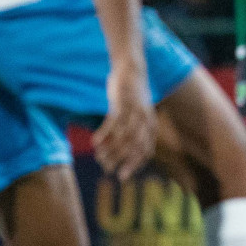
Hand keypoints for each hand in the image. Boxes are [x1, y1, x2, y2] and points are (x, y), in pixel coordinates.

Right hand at [94, 64, 156, 181]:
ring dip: (110, 150)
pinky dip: (104, 134)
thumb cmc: (131, 95)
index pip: (145, 152)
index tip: (122, 177)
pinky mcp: (123, 103)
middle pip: (134, 147)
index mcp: (150, 126)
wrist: (132, 68)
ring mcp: (135, 111)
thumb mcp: (133, 115)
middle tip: (107, 170)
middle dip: (121, 161)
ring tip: (98, 157)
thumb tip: (111, 151)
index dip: (133, 165)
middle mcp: (145, 120)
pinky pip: (113, 123)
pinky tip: (94, 143)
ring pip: (123, 137)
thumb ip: (127, 132)